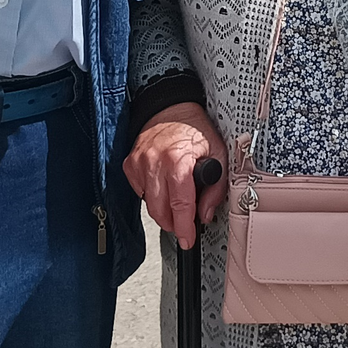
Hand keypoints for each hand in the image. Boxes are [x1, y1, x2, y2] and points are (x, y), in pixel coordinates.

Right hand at [123, 102, 227, 249]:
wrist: (170, 108)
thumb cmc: (194, 129)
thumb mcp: (218, 154)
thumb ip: (215, 188)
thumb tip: (204, 214)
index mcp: (177, 160)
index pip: (179, 204)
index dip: (184, 228)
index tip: (187, 239)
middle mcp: (154, 162)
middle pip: (159, 210)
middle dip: (172, 223)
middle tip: (184, 223)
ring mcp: (139, 163)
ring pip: (149, 203)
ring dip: (163, 207)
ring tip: (176, 195)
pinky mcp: (130, 165)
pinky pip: (140, 192)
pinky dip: (152, 194)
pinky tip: (163, 183)